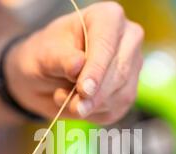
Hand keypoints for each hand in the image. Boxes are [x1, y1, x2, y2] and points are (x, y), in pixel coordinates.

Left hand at [5, 2, 143, 124]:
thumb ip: (61, 60)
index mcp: (108, 17)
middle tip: (74, 107)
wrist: (44, 77)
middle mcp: (128, 39)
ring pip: (121, 94)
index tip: (84, 90)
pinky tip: (77, 104)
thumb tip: (78, 66)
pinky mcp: (128, 92)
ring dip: (91, 105)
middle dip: (96, 94)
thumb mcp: (43, 55)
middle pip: (120, 72)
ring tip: (63, 97)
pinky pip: (116, 109)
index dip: (96, 69)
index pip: (106, 44)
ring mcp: (132, 67)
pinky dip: (93, 113)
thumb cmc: (44, 57)